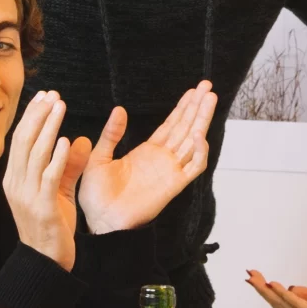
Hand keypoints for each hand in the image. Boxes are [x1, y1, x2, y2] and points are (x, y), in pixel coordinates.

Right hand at [1, 91, 88, 271]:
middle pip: (25, 141)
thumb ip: (67, 166)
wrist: (47, 261)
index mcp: (15, 179)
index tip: (44, 96)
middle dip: (38, 115)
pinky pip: (48, 177)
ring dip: (48, 127)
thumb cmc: (52, 226)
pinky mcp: (42, 207)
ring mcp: (27, 195)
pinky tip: (64, 140)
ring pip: (35, 154)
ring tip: (59, 106)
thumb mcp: (60, 192)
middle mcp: (16, 184)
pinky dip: (56, 157)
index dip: (32, 116)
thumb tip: (77, 140)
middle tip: (52, 95)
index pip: (20, 140)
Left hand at [77, 82, 215, 234]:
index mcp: (147, 151)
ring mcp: (170, 171)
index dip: (183, 108)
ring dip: (202, 120)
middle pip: (186, 127)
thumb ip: (111, 134)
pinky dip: (200, 151)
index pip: (171, 124)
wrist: (100, 221)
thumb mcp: (99, 157)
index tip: (193, 91)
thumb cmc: (97, 196)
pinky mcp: (174, 185)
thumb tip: (119, 109)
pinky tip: (198, 133)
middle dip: (197, 107)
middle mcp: (163, 159)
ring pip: (194, 141)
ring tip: (209, 99)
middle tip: (207, 86)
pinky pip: (194, 167)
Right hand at [245, 270, 306, 307]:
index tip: (253, 278)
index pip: (280, 305)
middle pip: (278, 305)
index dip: (266, 293)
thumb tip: (288, 289)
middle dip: (262, 290)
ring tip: (259, 279)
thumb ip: (304, 294)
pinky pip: (297, 304)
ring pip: (284, 305)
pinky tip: (276, 286)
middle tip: (250, 275)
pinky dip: (285, 295)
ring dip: (269, 291)